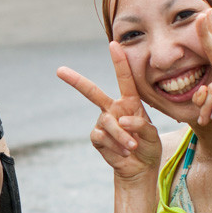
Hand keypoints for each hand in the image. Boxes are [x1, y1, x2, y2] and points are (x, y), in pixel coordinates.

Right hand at [57, 42, 161, 181]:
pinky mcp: (97, 138)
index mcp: (129, 102)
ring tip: (132, 146)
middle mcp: (113, 109)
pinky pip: (101, 137)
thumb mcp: (152, 135)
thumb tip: (121, 120)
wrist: (139, 168)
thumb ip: (141, 125)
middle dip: (76, 81)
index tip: (113, 44)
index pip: (124, 79)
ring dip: (121, 136)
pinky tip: (123, 152)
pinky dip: (114, 145)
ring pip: (107, 123)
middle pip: (92, 92)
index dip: (119, 61)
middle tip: (59, 70)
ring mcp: (103, 123)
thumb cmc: (148, 147)